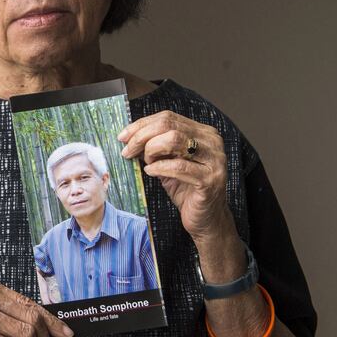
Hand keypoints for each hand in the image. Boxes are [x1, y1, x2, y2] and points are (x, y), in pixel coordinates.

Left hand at [118, 110, 232, 242]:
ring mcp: (214, 160)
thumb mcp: (168, 163)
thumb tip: (128, 137)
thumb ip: (155, 147)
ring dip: (152, 150)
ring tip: (146, 163)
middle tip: (127, 151)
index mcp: (202, 133)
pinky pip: (179, 166)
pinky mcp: (210, 179)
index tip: (123, 136)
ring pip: (174, 140)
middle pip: (168, 125)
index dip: (141, 125)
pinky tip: (151, 172)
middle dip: (141, 136)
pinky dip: (159, 167)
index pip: (168, 118)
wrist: (205, 219)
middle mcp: (211, 142)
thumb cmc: (186, 189)